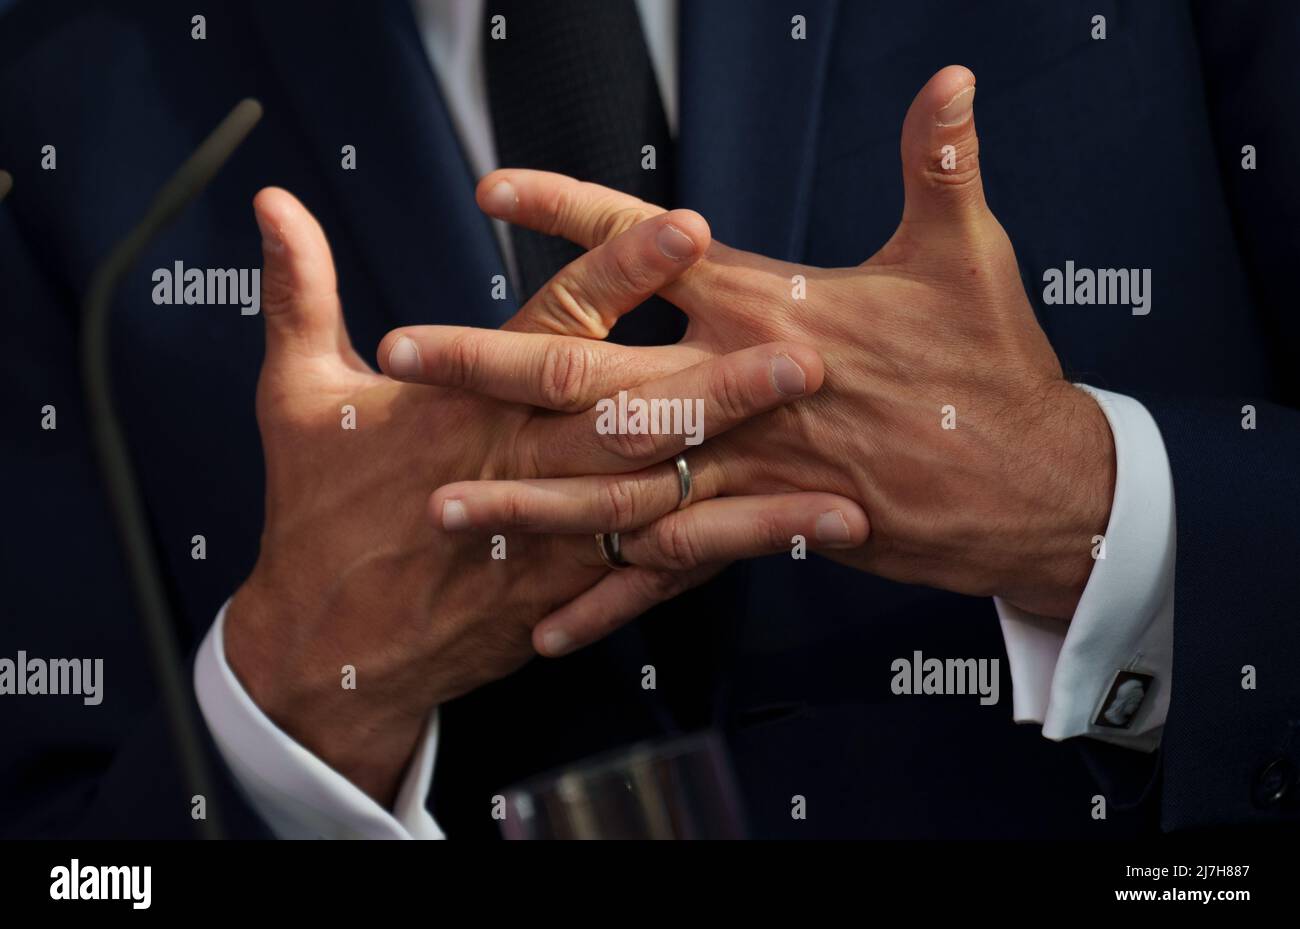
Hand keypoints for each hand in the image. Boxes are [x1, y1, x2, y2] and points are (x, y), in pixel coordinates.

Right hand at [225, 188, 866, 802]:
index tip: (687, 230)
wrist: (326, 649)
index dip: (620, 273)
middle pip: (629, 419)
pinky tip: (791, 541)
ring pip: (658, 505)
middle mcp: (516, 470)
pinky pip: (654, 572)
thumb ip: (300, 294)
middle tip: (801, 355)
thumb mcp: (296, 398)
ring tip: (829, 466)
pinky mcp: (566, 591)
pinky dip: (722, 555)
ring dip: (745, 485)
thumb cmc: (315, 515)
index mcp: (460, 409)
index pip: (554, 326)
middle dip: (718, 388)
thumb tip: (275, 200)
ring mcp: (547, 539)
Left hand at [388, 66, 1114, 654]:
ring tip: (438, 506)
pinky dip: (612, 598)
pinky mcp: (763, 531)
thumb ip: (940, 164)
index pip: (651, 250)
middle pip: (595, 374)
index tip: (491, 192)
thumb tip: (954, 78)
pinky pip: (671, 571)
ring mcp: (744, 470)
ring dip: (523, 500)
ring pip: (612, 488)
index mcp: (772, 307)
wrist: (1032, 489)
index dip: (571, 216)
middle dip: (490, 367)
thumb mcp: (971, 255)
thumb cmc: (995, 368)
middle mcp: (739, 390)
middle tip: (400, 355)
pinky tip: (544, 628)